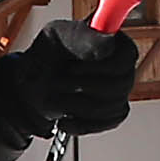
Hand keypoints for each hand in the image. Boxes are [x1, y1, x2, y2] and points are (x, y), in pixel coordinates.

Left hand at [0, 17, 137, 136]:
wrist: (33, 84)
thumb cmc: (47, 55)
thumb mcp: (57, 37)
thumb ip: (83, 38)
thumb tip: (109, 41)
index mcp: (116, 42)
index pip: (125, 58)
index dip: (99, 68)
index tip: (72, 69)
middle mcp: (124, 67)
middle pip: (120, 85)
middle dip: (81, 87)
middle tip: (56, 82)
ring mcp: (121, 92)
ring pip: (111, 106)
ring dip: (76, 105)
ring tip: (54, 98)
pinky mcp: (113, 113)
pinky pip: (106, 123)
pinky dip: (82, 123)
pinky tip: (64, 119)